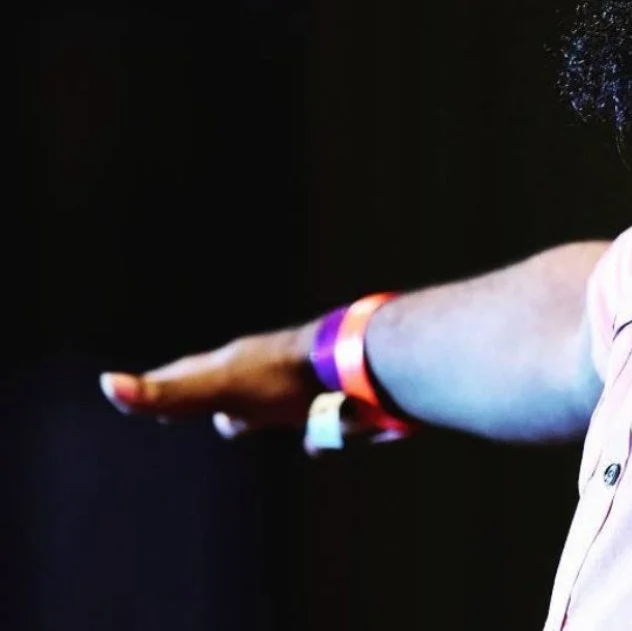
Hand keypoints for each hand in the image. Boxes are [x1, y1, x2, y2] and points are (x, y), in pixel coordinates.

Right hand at [98, 323, 387, 452]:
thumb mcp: (217, 387)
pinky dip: (308, 431)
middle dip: (200, 398)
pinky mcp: (327, 403)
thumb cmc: (279, 375)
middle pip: (220, 388)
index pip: (184, 376)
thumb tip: (107, 384)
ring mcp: (294, 386)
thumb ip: (168, 392)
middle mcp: (260, 373)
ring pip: (262, 403)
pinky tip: (315, 442)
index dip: (160, 385)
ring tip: (238, 420)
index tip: (132, 388)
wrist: (351, 362)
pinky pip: (310, 422)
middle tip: (180, 407)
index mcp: (231, 367)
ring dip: (250, 412)